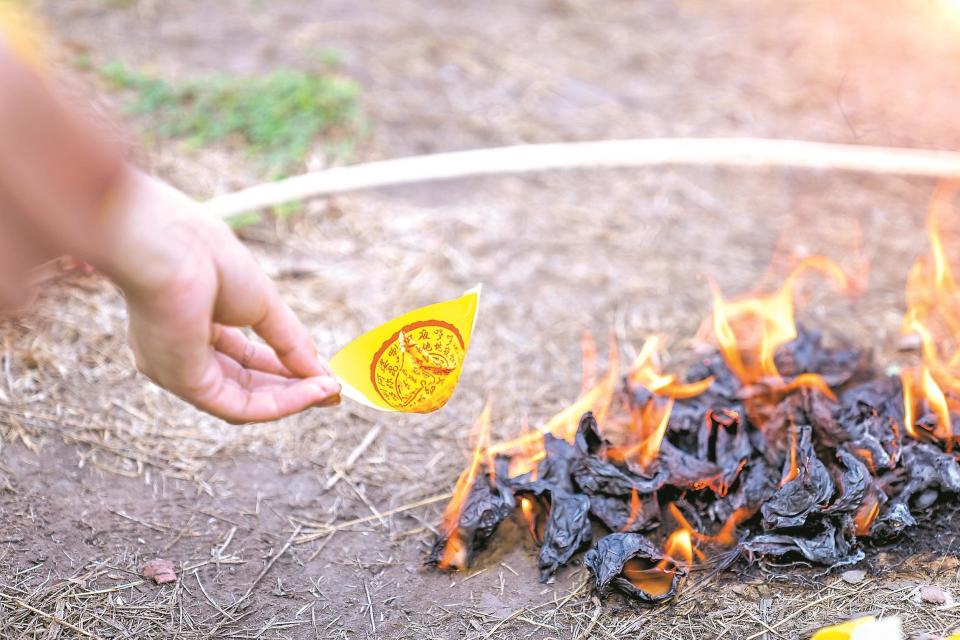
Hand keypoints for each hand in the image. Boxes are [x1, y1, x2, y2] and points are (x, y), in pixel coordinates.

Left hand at [97, 170, 340, 422]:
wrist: (170, 244)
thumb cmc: (204, 256)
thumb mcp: (262, 302)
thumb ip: (290, 341)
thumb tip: (322, 373)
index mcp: (191, 325)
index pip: (245, 359)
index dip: (286, 367)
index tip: (322, 372)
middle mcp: (180, 354)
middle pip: (246, 385)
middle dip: (293, 388)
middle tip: (332, 389)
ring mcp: (180, 371)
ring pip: (244, 401)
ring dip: (292, 399)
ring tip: (329, 390)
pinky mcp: (186, 382)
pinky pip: (239, 406)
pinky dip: (279, 404)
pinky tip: (312, 391)